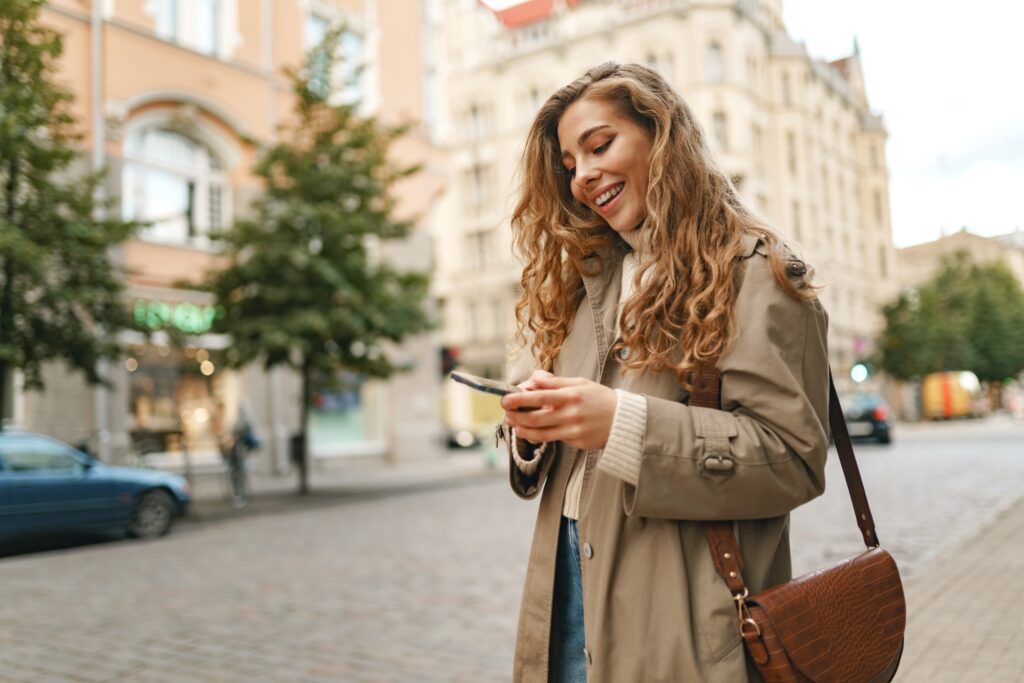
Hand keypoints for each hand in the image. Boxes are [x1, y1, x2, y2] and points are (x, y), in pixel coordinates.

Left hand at [501, 375, 616, 450]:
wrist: (624, 419)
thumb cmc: (600, 398)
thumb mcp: (579, 383)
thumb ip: (555, 382)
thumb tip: (534, 380)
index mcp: (571, 395)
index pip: (539, 396)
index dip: (519, 399)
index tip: (505, 400)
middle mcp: (571, 413)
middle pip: (536, 418)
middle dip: (517, 417)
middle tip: (506, 414)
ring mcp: (574, 430)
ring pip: (541, 434)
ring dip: (524, 430)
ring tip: (515, 426)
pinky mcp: (577, 442)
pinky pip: (555, 439)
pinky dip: (541, 436)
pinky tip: (533, 432)